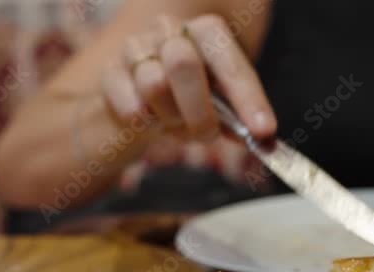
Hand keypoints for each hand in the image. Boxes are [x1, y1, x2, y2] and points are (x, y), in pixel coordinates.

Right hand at [101, 14, 276, 140]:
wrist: (136, 111)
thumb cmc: (185, 104)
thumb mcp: (219, 109)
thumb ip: (240, 120)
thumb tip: (263, 138)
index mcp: (205, 33)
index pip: (228, 59)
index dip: (247, 97)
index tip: (262, 130)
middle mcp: (169, 31)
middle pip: (183, 64)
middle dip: (199, 112)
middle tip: (206, 134)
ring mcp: (135, 48)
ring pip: (153, 84)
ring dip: (171, 119)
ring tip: (175, 126)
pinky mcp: (110, 74)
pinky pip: (129, 104)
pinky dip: (144, 124)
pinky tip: (148, 123)